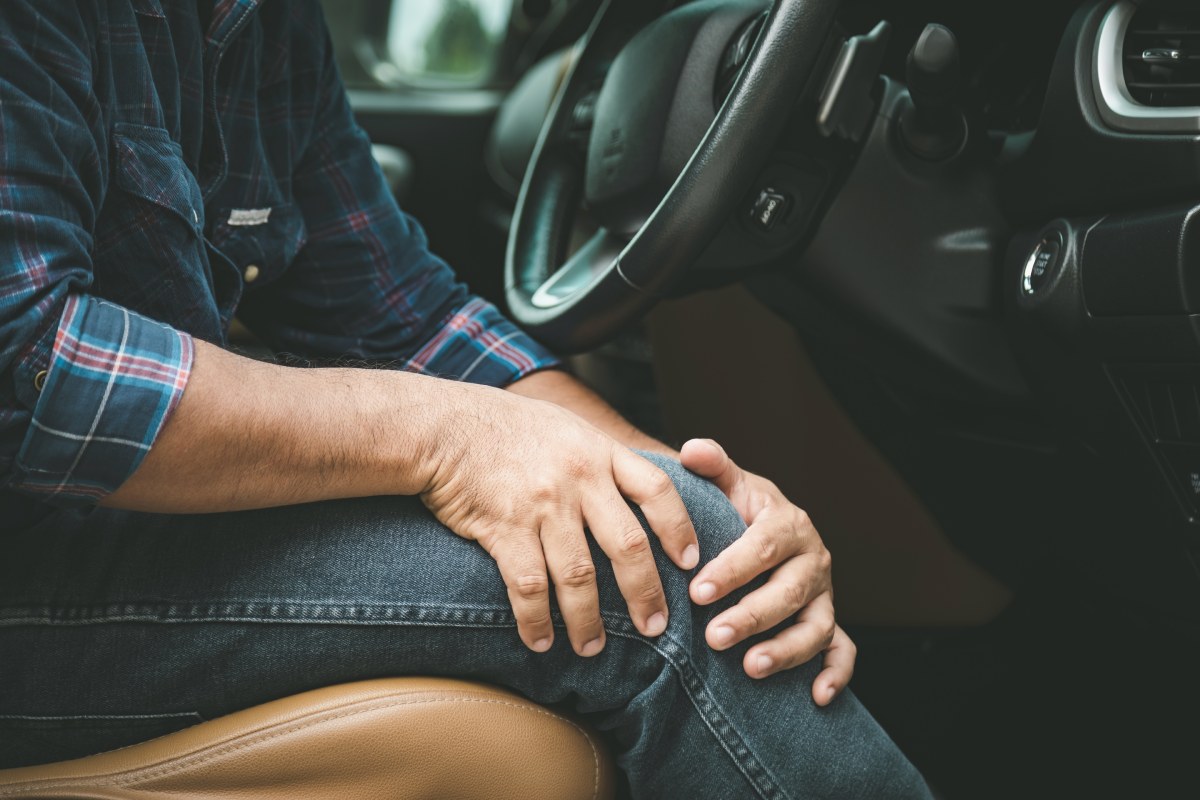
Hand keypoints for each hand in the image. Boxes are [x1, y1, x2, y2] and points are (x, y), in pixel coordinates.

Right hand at [421, 384, 699, 656]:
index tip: (691, 563)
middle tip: (655, 627)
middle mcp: (579, 477)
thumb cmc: (506, 427)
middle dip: (644, 593)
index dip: (679, 530)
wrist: (443, 425)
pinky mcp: (504, 528)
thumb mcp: (566, 427)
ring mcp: (542, 504)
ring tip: (592, 647)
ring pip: (579, 576)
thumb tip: (636, 492)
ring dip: (589, 620)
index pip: (657, 491)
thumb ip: (600, 457)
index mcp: (600, 451)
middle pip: (628, 545)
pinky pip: (529, 586)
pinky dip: (537, 621)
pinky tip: (541, 641)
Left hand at [680, 439, 853, 705]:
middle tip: (714, 636)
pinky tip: (816, 697)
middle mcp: (813, 559)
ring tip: (750, 667)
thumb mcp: (729, 486)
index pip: (764, 546)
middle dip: (752, 616)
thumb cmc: (738, 511)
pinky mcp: (828, 623)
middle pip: (789, 591)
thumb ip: (713, 467)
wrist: (762, 531)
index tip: (698, 590)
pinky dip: (836, 674)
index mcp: (788, 523)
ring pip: (816, 626)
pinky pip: (841, 651)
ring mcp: (823, 595)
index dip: (733, 569)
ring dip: (787, 650)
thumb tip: (691, 450)